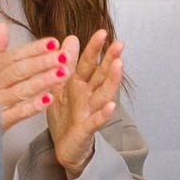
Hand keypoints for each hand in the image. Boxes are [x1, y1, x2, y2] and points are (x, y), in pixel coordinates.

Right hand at [0, 22, 68, 130]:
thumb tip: (2, 25)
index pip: (13, 56)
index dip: (33, 49)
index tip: (53, 42)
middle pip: (18, 71)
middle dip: (42, 62)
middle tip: (63, 56)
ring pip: (20, 90)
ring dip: (42, 81)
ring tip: (62, 73)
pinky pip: (17, 112)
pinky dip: (33, 106)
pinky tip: (49, 99)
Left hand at [46, 30, 123, 178]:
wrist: (64, 147)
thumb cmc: (65, 118)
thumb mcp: (61, 87)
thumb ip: (67, 64)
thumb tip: (72, 38)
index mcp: (79, 84)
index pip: (89, 63)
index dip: (95, 48)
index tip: (102, 32)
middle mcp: (88, 96)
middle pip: (101, 75)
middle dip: (110, 59)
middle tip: (119, 44)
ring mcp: (90, 111)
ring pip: (103, 93)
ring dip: (112, 80)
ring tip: (119, 65)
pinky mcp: (87, 129)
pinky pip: (96, 120)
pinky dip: (104, 114)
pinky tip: (111, 106)